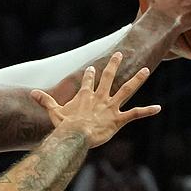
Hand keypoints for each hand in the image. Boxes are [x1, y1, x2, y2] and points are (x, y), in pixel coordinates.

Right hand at [30, 52, 159, 147]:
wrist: (75, 136)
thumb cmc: (64, 126)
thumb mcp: (53, 111)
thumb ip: (45, 101)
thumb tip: (32, 93)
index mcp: (86, 95)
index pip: (88, 81)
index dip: (90, 74)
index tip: (92, 67)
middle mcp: (100, 97)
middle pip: (109, 77)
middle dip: (114, 65)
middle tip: (119, 54)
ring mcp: (111, 107)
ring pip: (126, 90)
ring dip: (137, 79)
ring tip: (146, 70)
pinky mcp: (119, 119)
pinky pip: (135, 114)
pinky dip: (147, 111)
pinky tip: (158, 108)